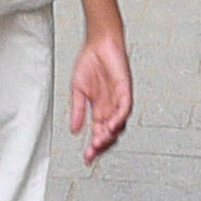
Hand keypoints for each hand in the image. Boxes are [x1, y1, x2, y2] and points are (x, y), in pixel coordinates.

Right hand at [68, 33, 132, 162]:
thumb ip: (77, 110)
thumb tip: (74, 130)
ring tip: (99, 142)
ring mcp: (119, 100)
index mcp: (99, 109)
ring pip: (119, 125)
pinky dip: (119, 118)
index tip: (86, 158)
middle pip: (110, 134)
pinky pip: (125, 108)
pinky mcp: (126, 90)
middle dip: (101, 146)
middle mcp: (111, 108)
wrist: (99, 42)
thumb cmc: (90, 62)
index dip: (93, 147)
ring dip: (110, 135)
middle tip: (91, 153)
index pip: (98, 133)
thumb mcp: (78, 90)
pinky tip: (111, 125)